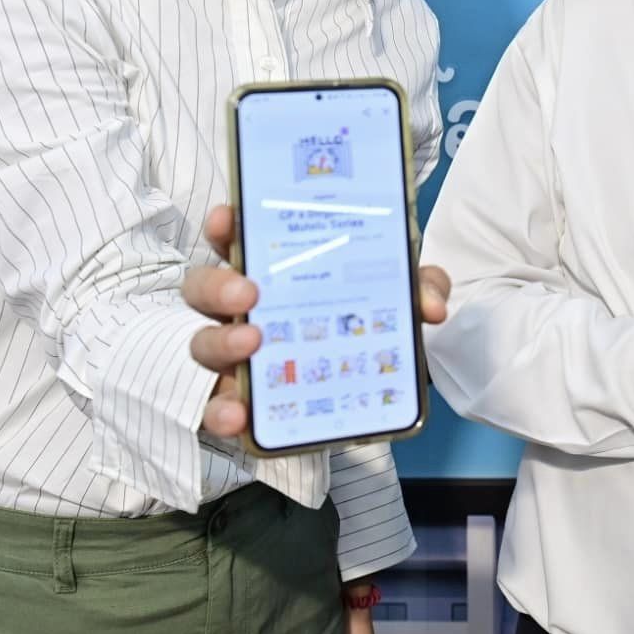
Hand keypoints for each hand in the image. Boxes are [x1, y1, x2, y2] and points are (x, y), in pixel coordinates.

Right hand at [185, 204, 451, 437]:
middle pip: (204, 287)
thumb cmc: (364, 321)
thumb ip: (418, 287)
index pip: (236, 237)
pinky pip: (215, 406)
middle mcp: (242, 308)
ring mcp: (233, 354)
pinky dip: (220, 411)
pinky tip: (237, 416)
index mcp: (272, 268)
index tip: (230, 217)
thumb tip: (431, 306)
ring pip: (202, 344)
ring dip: (221, 344)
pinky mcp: (236, 400)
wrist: (368, 385)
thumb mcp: (397, 297)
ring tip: (251, 346)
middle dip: (219, 285)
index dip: (226, 225)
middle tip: (249, 292)